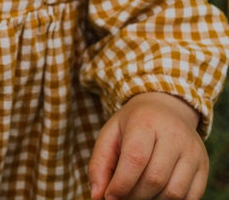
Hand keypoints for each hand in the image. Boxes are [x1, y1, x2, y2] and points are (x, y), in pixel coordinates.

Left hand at [88, 92, 207, 199]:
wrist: (166, 109)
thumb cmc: (133, 125)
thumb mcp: (110, 134)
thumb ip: (99, 164)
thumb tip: (96, 196)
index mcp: (146, 121)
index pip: (136, 158)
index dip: (121, 184)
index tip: (110, 196)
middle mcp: (174, 134)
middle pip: (154, 179)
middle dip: (134, 196)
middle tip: (122, 196)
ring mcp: (192, 151)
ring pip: (173, 192)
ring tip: (138, 194)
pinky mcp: (203, 166)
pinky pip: (190, 198)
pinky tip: (156, 194)